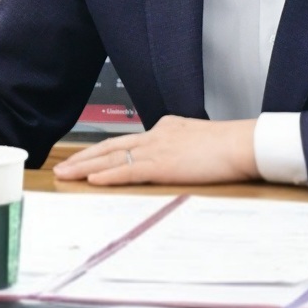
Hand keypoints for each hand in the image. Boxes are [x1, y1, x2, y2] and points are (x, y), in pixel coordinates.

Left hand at [52, 115, 259, 185]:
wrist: (244, 143)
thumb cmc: (232, 146)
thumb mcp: (201, 141)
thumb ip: (184, 146)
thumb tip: (178, 156)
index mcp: (166, 128)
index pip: (128, 141)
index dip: (103, 151)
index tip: (87, 158)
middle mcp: (157, 135)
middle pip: (111, 146)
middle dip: (84, 158)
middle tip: (63, 167)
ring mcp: (158, 149)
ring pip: (112, 158)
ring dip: (86, 167)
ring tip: (65, 174)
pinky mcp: (162, 164)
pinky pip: (128, 171)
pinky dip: (107, 175)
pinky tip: (91, 179)